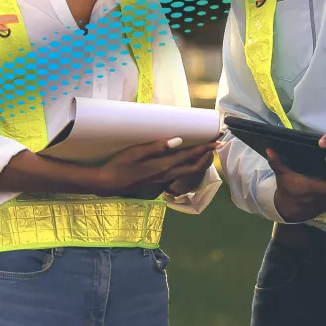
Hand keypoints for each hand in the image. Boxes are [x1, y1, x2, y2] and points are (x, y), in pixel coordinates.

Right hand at [94, 137, 218, 197]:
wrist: (108, 184)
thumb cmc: (119, 165)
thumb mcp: (137, 152)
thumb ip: (158, 147)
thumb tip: (179, 140)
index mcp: (163, 166)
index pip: (189, 156)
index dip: (205, 148)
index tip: (217, 141)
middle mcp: (167, 176)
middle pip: (194, 167)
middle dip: (207, 156)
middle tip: (216, 145)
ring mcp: (163, 182)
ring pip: (187, 173)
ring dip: (198, 163)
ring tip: (204, 153)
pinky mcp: (158, 185)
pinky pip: (178, 176)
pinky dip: (187, 169)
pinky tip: (184, 164)